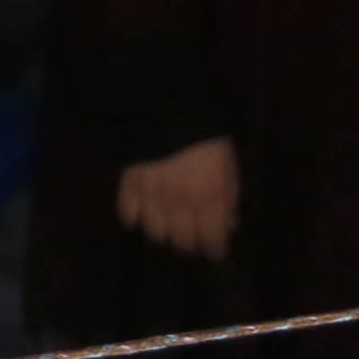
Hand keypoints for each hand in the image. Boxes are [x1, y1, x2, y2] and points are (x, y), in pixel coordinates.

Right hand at [114, 133, 238, 261]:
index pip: (212, 241)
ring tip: (169, 223)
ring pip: (156, 234)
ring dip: (165, 232)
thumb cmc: (204, 137)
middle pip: (183, 243)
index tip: (215, 250)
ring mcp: (152, 199)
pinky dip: (136, 218)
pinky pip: (129, 215)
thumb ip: (229, 196)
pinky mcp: (129, 187)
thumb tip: (229, 222)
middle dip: (190, 243)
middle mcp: (180, 206)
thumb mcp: (228, 165)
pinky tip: (143, 210)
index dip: (215, 249)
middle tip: (193, 236)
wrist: (164, 108)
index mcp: (209, 200)